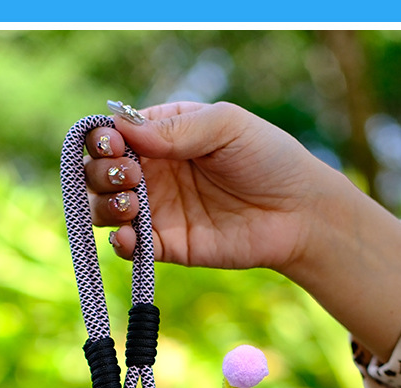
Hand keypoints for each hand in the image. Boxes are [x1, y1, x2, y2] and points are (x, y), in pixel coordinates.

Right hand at [86, 101, 400, 361]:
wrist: (300, 213)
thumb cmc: (269, 158)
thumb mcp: (225, 126)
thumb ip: (175, 129)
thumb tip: (121, 128)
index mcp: (164, 134)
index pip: (114, 133)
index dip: (102, 138)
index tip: (113, 144)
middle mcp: (155, 172)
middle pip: (100, 172)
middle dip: (101, 172)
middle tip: (130, 174)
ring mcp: (159, 210)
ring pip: (106, 210)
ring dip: (105, 205)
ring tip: (129, 202)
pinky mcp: (169, 246)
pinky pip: (132, 248)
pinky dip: (121, 243)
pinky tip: (128, 236)